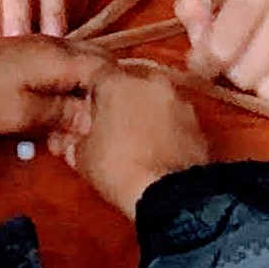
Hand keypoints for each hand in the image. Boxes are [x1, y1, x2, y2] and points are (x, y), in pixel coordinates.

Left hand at [0, 36, 105, 142]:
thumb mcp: (23, 113)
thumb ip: (62, 114)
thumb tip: (92, 118)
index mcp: (60, 57)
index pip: (107, 68)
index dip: (114, 95)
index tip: (111, 121)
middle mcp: (55, 44)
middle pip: (96, 61)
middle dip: (103, 90)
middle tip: (99, 121)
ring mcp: (40, 45)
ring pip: (78, 63)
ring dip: (83, 88)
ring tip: (77, 121)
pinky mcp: (25, 52)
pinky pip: (60, 65)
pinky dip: (66, 84)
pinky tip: (57, 108)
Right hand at [48, 64, 208, 217]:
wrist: (170, 195)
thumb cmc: (120, 169)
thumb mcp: (82, 157)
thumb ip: (75, 139)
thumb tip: (70, 141)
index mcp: (116, 82)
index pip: (96, 73)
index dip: (90, 92)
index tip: (86, 109)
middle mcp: (150, 82)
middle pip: (130, 84)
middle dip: (120, 102)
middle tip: (109, 126)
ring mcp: (179, 101)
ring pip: (155, 100)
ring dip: (146, 114)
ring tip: (135, 142)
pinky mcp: (198, 123)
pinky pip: (175, 120)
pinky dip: (166, 130)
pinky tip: (156, 151)